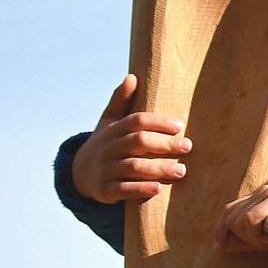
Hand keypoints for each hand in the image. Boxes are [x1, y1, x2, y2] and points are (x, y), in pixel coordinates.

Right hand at [71, 74, 189, 202]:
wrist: (80, 174)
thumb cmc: (106, 144)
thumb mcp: (109, 122)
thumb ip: (121, 102)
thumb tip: (132, 77)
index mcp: (113, 130)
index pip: (136, 121)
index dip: (158, 122)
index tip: (180, 125)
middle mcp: (108, 148)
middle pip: (137, 142)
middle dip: (163, 143)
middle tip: (188, 146)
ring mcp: (105, 169)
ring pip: (132, 167)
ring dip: (158, 168)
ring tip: (181, 170)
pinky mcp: (104, 190)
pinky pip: (122, 190)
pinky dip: (140, 189)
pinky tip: (158, 188)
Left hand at [215, 185, 267, 253]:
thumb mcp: (264, 237)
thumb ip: (242, 238)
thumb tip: (219, 246)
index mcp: (259, 196)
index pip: (229, 210)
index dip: (220, 230)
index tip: (219, 246)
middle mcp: (263, 191)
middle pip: (232, 218)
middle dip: (242, 236)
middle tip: (262, 243)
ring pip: (240, 220)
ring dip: (251, 237)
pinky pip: (251, 219)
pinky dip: (256, 234)